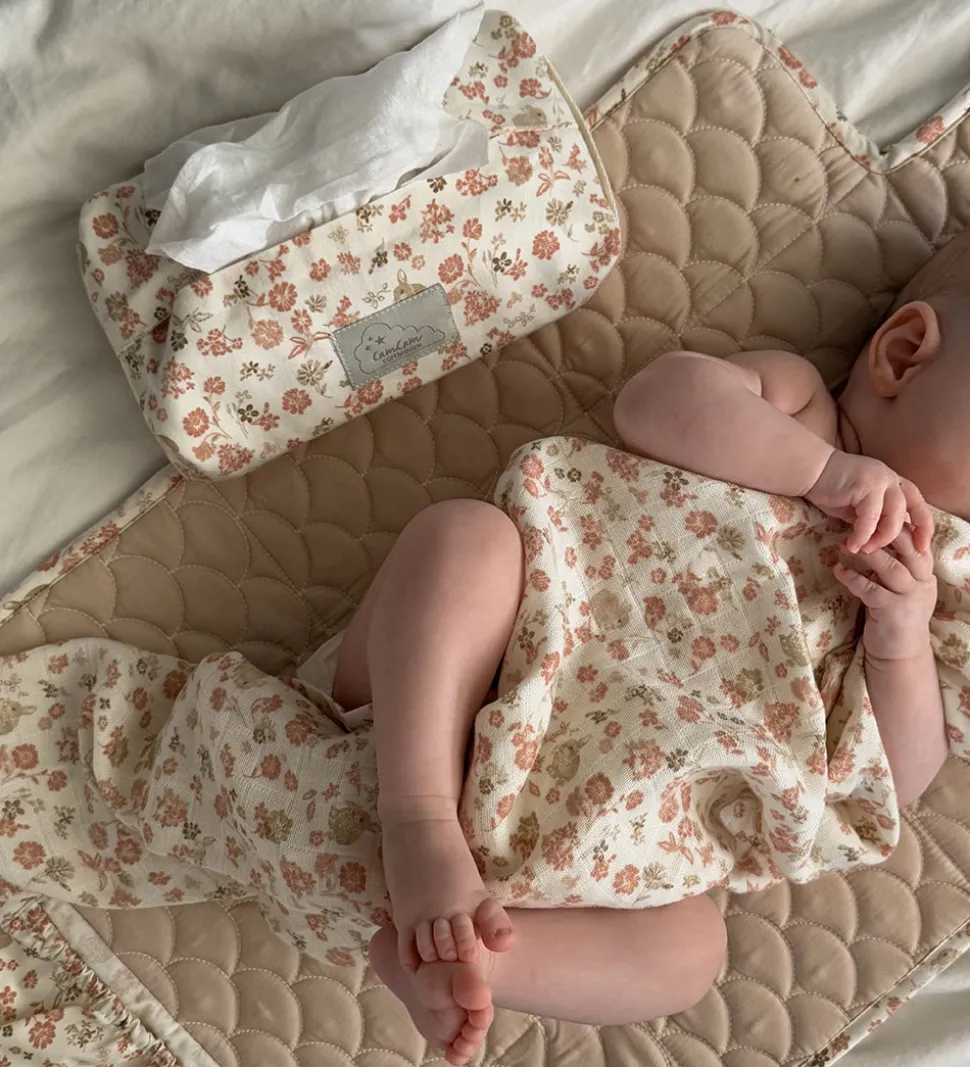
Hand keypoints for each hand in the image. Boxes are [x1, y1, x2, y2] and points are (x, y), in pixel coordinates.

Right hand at [807, 450, 933, 553]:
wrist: (811, 471)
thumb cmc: (831, 488)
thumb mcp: (859, 506)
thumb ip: (874, 518)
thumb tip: (884, 541)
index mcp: (894, 483)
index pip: (918, 505)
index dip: (924, 527)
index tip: (923, 548)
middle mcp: (891, 479)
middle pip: (909, 512)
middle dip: (903, 537)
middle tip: (892, 557)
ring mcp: (881, 480)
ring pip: (893, 516)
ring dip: (880, 539)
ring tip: (865, 550)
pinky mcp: (866, 486)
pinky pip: (870, 518)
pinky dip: (862, 535)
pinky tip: (851, 545)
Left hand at [833, 529, 936, 660]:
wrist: (899, 653)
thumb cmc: (895, 614)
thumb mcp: (901, 587)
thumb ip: (895, 564)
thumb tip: (875, 536)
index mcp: (925, 574)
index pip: (919, 542)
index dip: (901, 526)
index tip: (879, 513)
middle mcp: (922, 583)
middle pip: (911, 550)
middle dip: (888, 534)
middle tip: (863, 523)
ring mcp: (909, 598)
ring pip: (892, 568)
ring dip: (868, 554)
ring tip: (846, 545)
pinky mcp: (892, 613)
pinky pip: (871, 590)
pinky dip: (853, 579)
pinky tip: (838, 571)